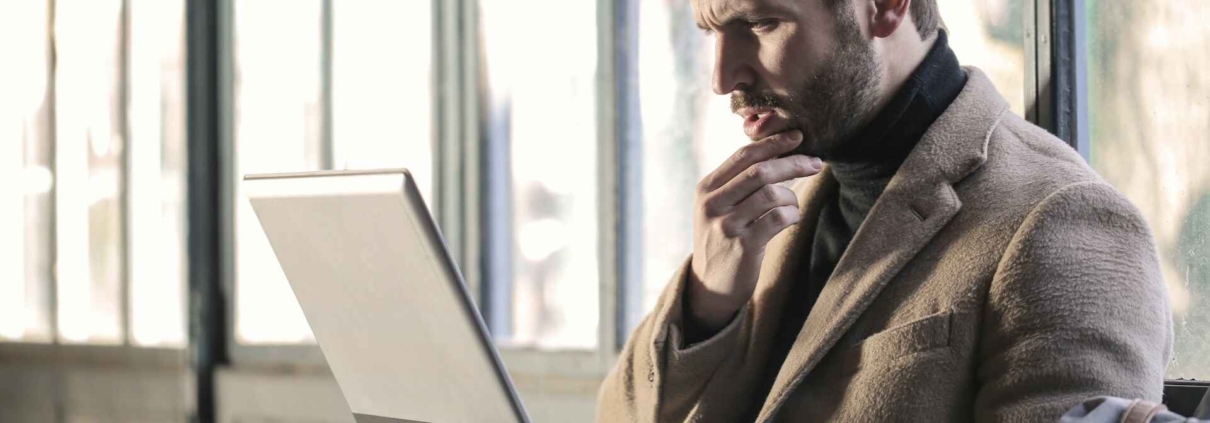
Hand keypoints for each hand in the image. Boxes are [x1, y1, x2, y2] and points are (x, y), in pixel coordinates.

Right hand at [687, 130, 823, 330]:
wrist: (710, 285)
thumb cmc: (723, 239)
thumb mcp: (718, 208)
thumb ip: (738, 183)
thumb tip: (778, 152)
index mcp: (707, 188)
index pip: (743, 156)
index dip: (773, 143)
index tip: (797, 136)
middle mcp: (713, 204)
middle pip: (760, 171)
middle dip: (793, 163)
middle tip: (816, 163)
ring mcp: (726, 225)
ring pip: (772, 194)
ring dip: (792, 197)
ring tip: (793, 206)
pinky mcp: (743, 246)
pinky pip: (778, 219)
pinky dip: (792, 215)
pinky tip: (791, 220)